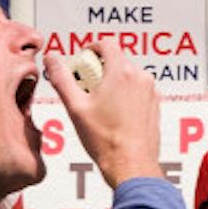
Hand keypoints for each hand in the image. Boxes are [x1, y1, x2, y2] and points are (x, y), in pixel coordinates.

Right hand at [43, 38, 161, 189]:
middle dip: (100, 70)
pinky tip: (114, 114)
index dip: (91, 49)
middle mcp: (140, 78)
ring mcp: (150, 91)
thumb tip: (52, 60)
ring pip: (128, 75)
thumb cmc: (106, 140)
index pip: (106, 44)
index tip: (83, 62)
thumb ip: (62, 78)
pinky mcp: (155, 105)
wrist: (131, 164)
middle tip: (86, 89)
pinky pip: (138, 90)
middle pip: (117, 60)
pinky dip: (126, 95)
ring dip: (113, 82)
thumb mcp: (75, 107)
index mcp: (121, 73)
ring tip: (100, 105)